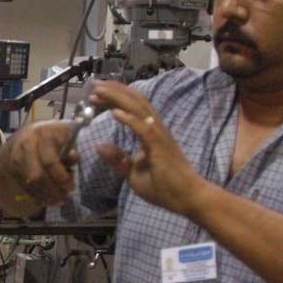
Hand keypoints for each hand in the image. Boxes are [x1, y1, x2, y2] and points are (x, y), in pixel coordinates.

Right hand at [0, 119, 75, 211]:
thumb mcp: (67, 138)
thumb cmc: (55, 138)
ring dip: (45, 195)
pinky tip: (48, 199)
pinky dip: (37, 195)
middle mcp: (27, 145)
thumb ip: (71, 151)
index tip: (72, 188)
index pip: (50, 162)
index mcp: (43, 135)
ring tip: (58, 200)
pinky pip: (24, 185)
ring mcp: (17, 156)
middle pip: (37, 175)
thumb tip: (72, 159)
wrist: (30, 132)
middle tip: (65, 196)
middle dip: (52, 190)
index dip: (62, 178)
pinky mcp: (13, 167)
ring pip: (30, 183)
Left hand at [89, 80, 205, 215]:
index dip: (115, 97)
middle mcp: (156, 129)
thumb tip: (100, 146)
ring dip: (118, 98)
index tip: (96, 93)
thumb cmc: (165, 187)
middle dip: (114, 91)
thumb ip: (118, 160)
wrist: (188, 198)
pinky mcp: (160, 148)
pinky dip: (129, 119)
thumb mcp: (134, 174)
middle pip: (135, 101)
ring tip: (99, 91)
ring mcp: (159, 137)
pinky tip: (114, 112)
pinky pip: (143, 129)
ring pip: (138, 109)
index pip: (132, 108)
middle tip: (94, 84)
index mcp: (150, 133)